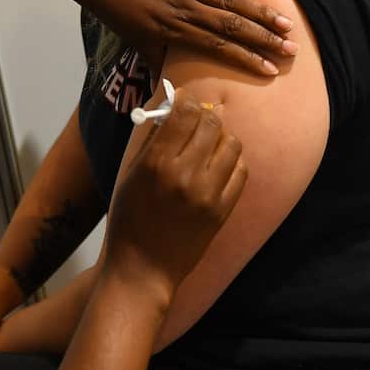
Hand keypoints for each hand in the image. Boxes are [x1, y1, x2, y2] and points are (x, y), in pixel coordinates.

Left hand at [79, 0, 296, 74]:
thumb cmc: (112, 10)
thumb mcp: (134, 40)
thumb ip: (156, 60)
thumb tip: (169, 86)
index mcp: (174, 30)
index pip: (219, 48)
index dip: (247, 59)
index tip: (272, 69)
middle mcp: (184, 8)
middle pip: (232, 26)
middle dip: (264, 39)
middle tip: (292, 48)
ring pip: (228, 0)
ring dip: (258, 11)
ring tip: (284, 22)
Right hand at [101, 91, 247, 304]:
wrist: (143, 268)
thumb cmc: (129, 218)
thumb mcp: (130, 174)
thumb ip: (152, 139)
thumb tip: (172, 107)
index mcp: (157, 163)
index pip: (185, 112)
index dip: (186, 100)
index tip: (183, 101)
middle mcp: (186, 175)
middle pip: (211, 123)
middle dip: (204, 115)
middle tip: (196, 120)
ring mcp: (209, 194)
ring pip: (232, 143)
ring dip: (221, 137)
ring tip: (208, 144)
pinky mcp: (224, 210)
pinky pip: (241, 170)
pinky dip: (232, 161)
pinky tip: (218, 165)